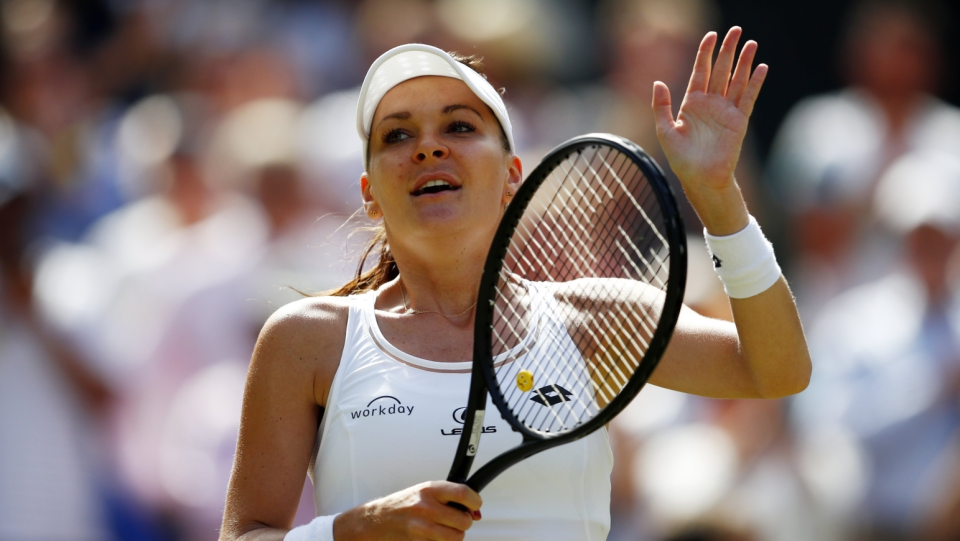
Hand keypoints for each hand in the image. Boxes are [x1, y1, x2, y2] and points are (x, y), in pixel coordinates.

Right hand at [334, 481, 481, 540]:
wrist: (376, 521)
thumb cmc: (403, 504)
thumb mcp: (425, 493)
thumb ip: (449, 498)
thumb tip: (475, 512)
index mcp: (429, 490)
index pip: (464, 494)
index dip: (475, 502)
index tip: (475, 507)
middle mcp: (425, 508)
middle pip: (464, 522)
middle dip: (463, 523)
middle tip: (453, 521)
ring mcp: (421, 528)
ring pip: (455, 538)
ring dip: (453, 536)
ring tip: (441, 529)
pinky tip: (431, 537)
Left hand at [652, 27, 766, 234]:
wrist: (700, 178)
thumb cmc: (681, 158)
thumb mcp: (665, 131)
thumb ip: (661, 106)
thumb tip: (657, 82)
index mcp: (692, 103)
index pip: (700, 71)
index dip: (705, 53)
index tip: (711, 35)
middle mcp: (710, 103)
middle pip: (720, 70)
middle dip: (727, 50)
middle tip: (735, 30)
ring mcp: (726, 111)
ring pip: (736, 81)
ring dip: (744, 63)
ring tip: (752, 43)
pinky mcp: (738, 121)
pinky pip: (748, 98)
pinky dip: (755, 84)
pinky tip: (761, 68)